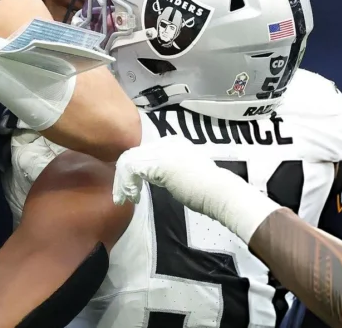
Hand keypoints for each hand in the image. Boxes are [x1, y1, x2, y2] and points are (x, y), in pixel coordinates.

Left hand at [113, 140, 280, 242]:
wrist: (219, 192)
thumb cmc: (206, 191)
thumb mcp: (183, 176)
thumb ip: (167, 172)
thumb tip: (150, 178)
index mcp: (173, 143)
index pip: (144, 152)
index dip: (134, 173)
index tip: (132, 191)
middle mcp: (166, 142)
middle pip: (134, 155)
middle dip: (123, 178)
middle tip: (122, 197)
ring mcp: (162, 150)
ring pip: (128, 161)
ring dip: (122, 182)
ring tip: (124, 199)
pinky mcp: (158, 161)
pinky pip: (131, 169)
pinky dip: (127, 184)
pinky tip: (132, 197)